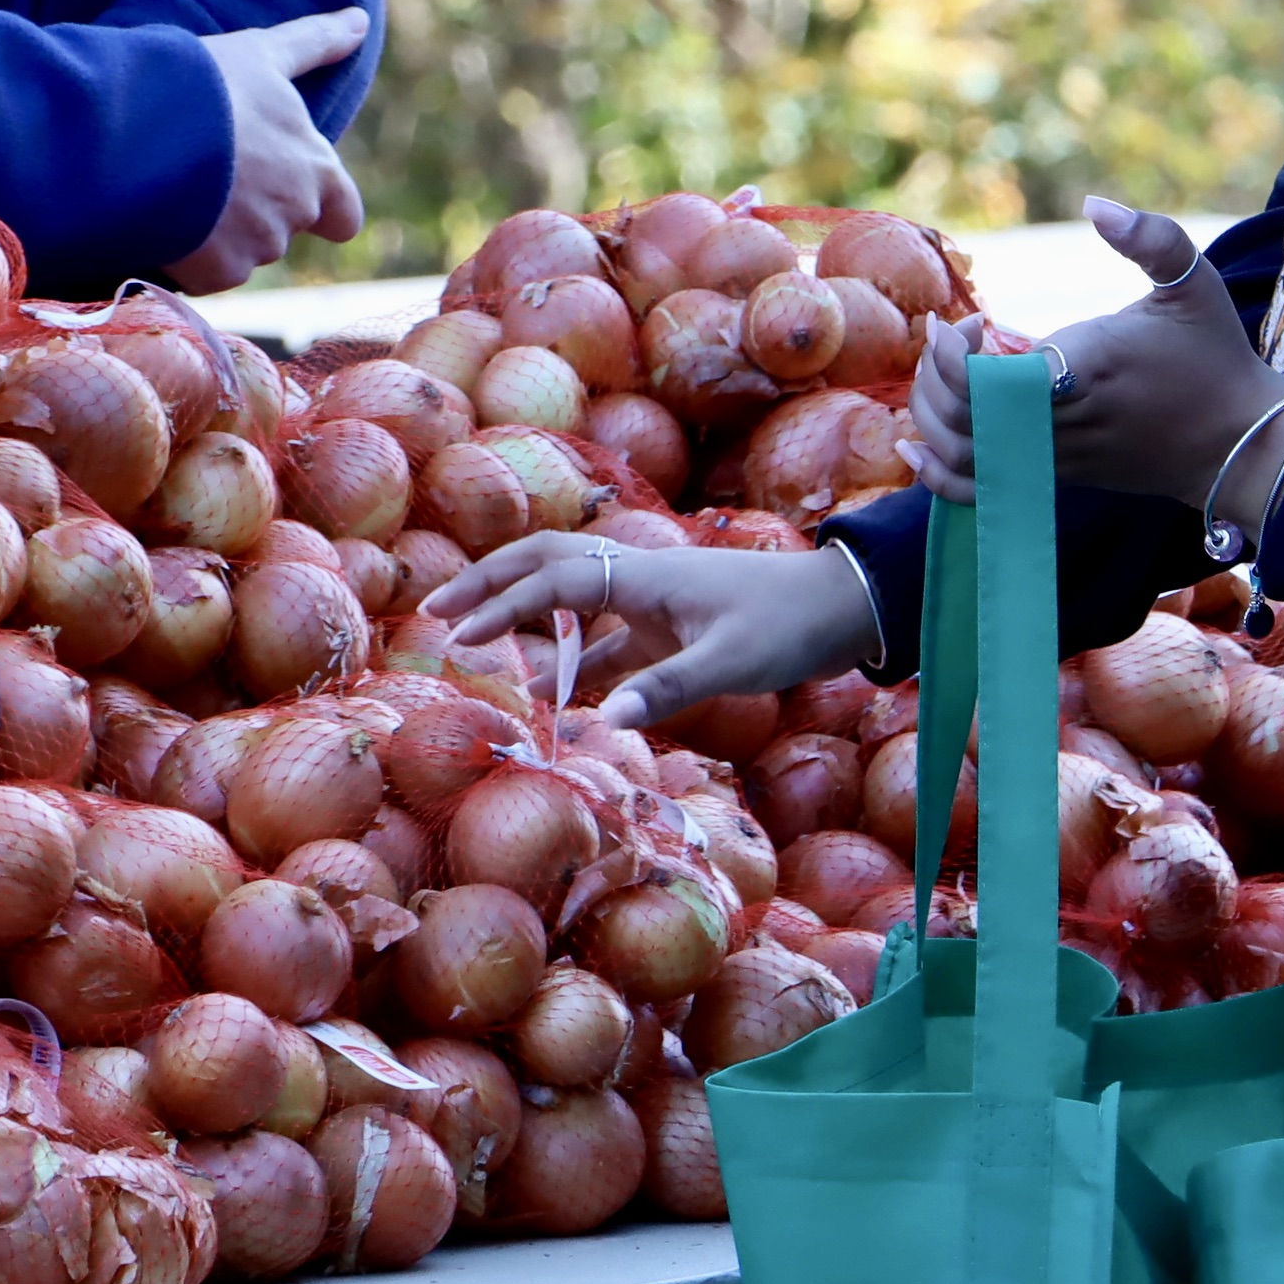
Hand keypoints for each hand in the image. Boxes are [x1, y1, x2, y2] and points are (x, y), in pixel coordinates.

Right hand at [163, 8, 370, 288]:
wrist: (144, 131)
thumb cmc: (208, 85)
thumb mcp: (262, 53)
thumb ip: (316, 42)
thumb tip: (359, 19)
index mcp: (316, 168)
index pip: (343, 216)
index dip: (322, 209)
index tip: (285, 189)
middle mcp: (296, 212)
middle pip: (282, 228)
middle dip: (253, 211)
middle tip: (211, 174)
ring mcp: (257, 247)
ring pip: (241, 251)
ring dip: (218, 231)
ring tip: (179, 188)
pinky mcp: (216, 272)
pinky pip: (204, 274)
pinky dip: (186, 256)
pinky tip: (163, 216)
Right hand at [424, 531, 883, 728]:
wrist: (844, 606)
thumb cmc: (791, 626)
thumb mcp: (732, 662)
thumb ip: (667, 688)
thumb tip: (605, 718)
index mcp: (647, 576)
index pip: (556, 582)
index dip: (503, 608)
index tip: (459, 636)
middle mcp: (640, 578)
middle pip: (547, 564)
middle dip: (490, 585)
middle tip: (438, 614)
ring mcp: (652, 602)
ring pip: (569, 596)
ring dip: (521, 614)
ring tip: (471, 640)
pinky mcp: (669, 628)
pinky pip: (604, 637)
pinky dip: (570, 656)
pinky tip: (549, 691)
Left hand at [910, 196, 1283, 541]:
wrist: (1239, 444)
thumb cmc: (1212, 356)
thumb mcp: (1193, 282)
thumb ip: (1149, 237)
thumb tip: (1095, 204)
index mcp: (1089, 366)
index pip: (992, 381)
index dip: (954, 356)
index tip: (966, 322)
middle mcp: (1067, 418)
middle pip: (966, 418)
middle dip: (936, 377)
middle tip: (945, 339)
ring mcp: (1061, 456)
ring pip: (968, 455)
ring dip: (932, 418)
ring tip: (939, 375)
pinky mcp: (1060, 478)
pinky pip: (985, 490)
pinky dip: (941, 475)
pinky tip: (917, 446)